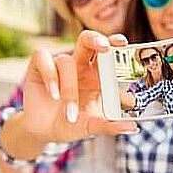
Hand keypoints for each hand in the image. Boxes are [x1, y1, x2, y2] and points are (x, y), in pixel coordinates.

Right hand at [21, 31, 137, 142]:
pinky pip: (42, 58)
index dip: (115, 43)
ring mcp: (59, 65)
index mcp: (97, 74)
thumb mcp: (92, 126)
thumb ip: (110, 125)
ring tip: (70, 113)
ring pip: (66, 61)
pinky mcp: (39, 67)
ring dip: (69, 88)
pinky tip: (53, 94)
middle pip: (87, 40)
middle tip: (105, 47)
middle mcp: (79, 65)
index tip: (123, 44)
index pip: (107, 53)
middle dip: (96, 40)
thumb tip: (133, 127)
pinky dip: (49, 75)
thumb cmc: (72, 124)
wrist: (44, 133)